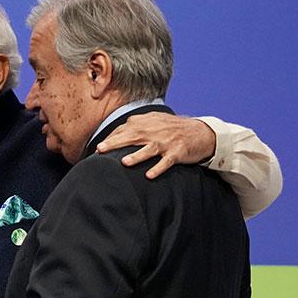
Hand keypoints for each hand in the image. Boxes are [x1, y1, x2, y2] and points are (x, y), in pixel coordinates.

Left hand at [96, 112, 215, 178]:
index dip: (110, 138)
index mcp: (146, 123)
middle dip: (115, 143)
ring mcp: (166, 142)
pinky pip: (166, 161)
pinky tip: (149, 176)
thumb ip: (135, 125)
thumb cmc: (171, 128)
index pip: (124, 129)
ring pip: (149, 149)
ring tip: (124, 162)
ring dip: (136, 156)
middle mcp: (154, 131)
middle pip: (132, 136)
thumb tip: (113, 134)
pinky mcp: (177, 152)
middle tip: (100, 150)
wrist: (200, 132)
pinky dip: (158, 168)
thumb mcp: (153, 121)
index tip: (97, 147)